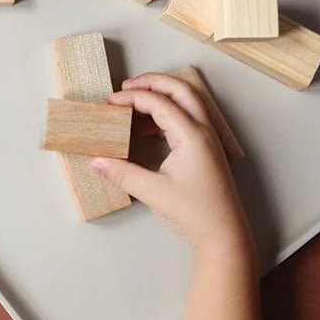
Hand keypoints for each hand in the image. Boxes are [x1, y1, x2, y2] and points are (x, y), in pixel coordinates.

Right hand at [90, 73, 251, 259]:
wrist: (225, 238)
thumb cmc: (194, 214)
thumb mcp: (153, 192)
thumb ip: (121, 173)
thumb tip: (95, 161)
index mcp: (192, 136)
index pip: (159, 102)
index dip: (132, 97)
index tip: (110, 102)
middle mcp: (203, 131)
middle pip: (180, 89)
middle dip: (152, 82)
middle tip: (125, 87)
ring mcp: (207, 140)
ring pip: (186, 102)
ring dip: (160, 96)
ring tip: (132, 104)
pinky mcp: (205, 150)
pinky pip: (186, 119)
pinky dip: (165, 114)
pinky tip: (145, 129)